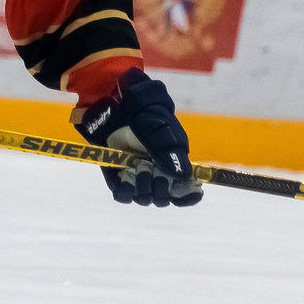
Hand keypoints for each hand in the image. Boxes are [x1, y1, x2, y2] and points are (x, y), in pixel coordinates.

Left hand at [78, 70, 202, 205]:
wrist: (117, 105)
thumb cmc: (145, 113)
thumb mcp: (160, 128)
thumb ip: (170, 150)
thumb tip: (183, 175)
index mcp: (175, 164)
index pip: (185, 192)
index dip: (186, 197)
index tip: (184, 193)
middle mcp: (158, 174)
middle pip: (164, 198)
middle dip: (161, 189)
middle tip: (153, 171)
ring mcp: (138, 176)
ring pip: (145, 198)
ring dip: (144, 189)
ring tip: (140, 170)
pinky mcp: (118, 176)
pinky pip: (123, 195)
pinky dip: (125, 193)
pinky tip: (126, 181)